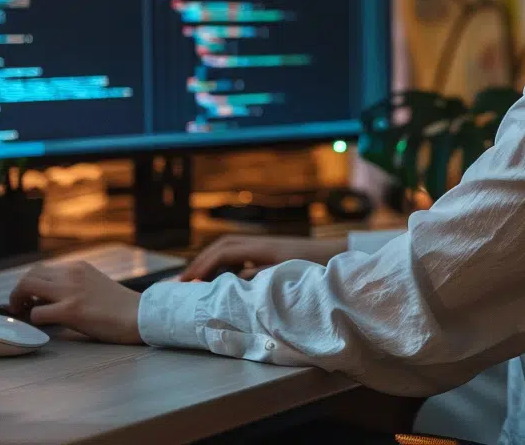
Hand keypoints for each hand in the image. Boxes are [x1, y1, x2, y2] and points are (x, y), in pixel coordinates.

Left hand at [8, 261, 142, 344]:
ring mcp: (71, 291)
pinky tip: (40, 326)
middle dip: (18, 291)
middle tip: (19, 307)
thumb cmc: (120, 307)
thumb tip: (46, 299)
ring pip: (27, 286)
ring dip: (18, 301)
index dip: (29, 285)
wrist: (140, 316)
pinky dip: (33, 320)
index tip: (28, 299)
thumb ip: (73, 286)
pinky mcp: (71, 310)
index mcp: (79, 267)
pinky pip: (38, 313)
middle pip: (30, 275)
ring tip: (22, 314)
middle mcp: (72, 274)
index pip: (42, 269)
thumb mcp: (95, 285)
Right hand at [180, 234, 346, 281]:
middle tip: (183, 283)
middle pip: (222, 246)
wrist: (341, 254)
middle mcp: (262, 242)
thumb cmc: (319, 266)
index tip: (187, 284)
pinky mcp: (273, 252)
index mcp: (263, 246)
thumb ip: (260, 277)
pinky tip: (223, 279)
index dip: (203, 267)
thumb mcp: (288, 275)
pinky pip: (241, 253)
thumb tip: (232, 281)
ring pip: (230, 248)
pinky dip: (226, 263)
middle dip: (201, 262)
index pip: (223, 252)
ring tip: (197, 281)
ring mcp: (267, 245)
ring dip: (211, 262)